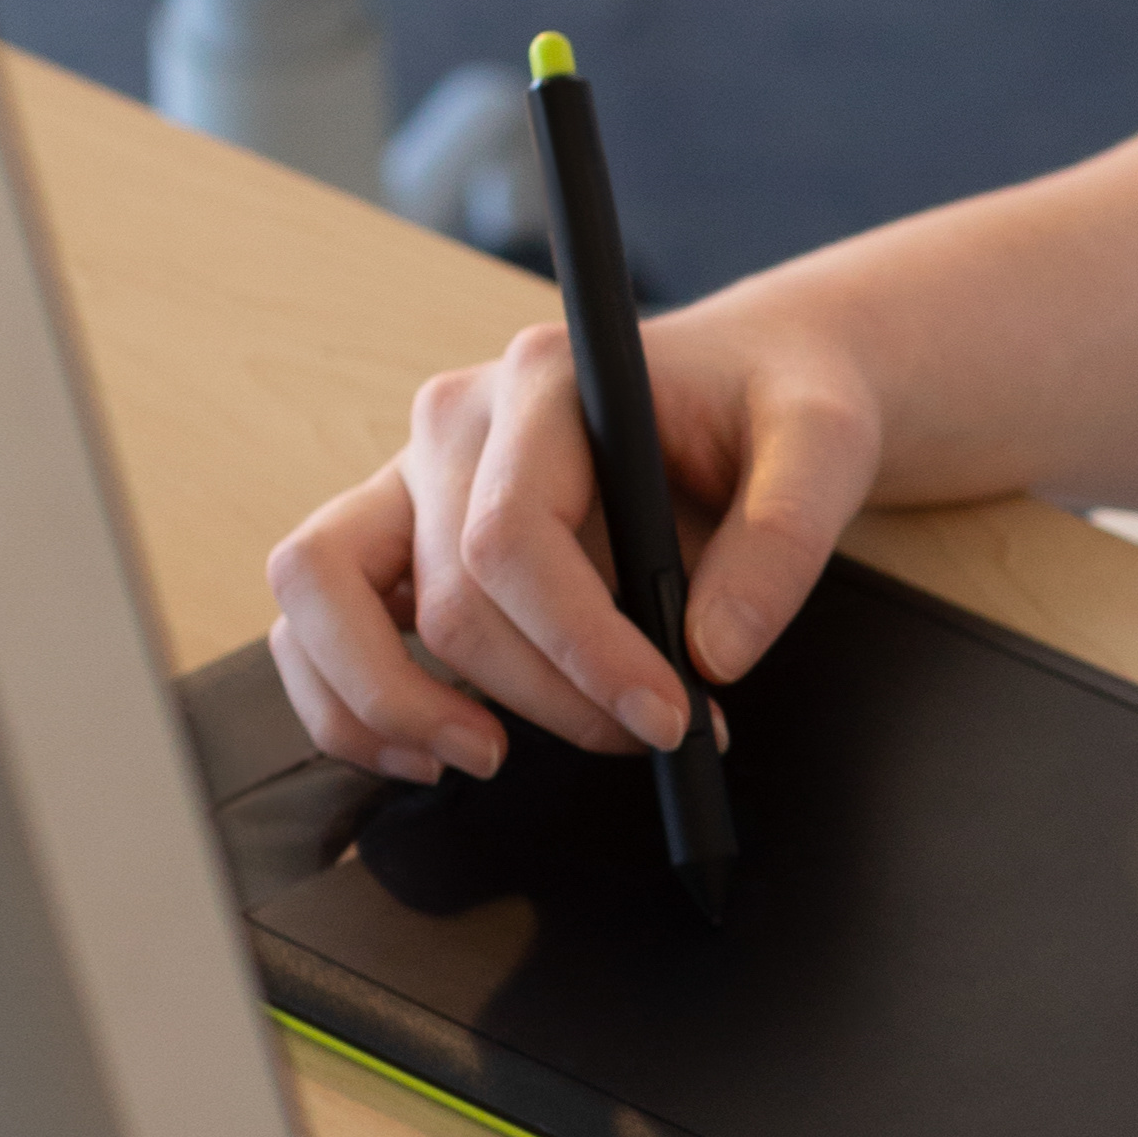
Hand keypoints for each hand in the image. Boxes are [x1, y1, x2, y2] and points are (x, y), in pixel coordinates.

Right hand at [263, 284, 885, 782]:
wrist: (751, 383)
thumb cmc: (777, 404)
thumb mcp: (825, 446)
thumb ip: (784, 539)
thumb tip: (710, 656)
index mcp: (545, 379)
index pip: (512, 537)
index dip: (582, 649)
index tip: (667, 717)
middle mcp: (454, 420)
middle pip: (448, 596)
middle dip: (547, 698)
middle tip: (646, 738)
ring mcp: (411, 476)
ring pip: (325, 600)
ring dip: (397, 705)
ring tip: (491, 757)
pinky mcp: (396, 533)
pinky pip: (312, 621)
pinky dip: (344, 702)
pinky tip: (427, 753)